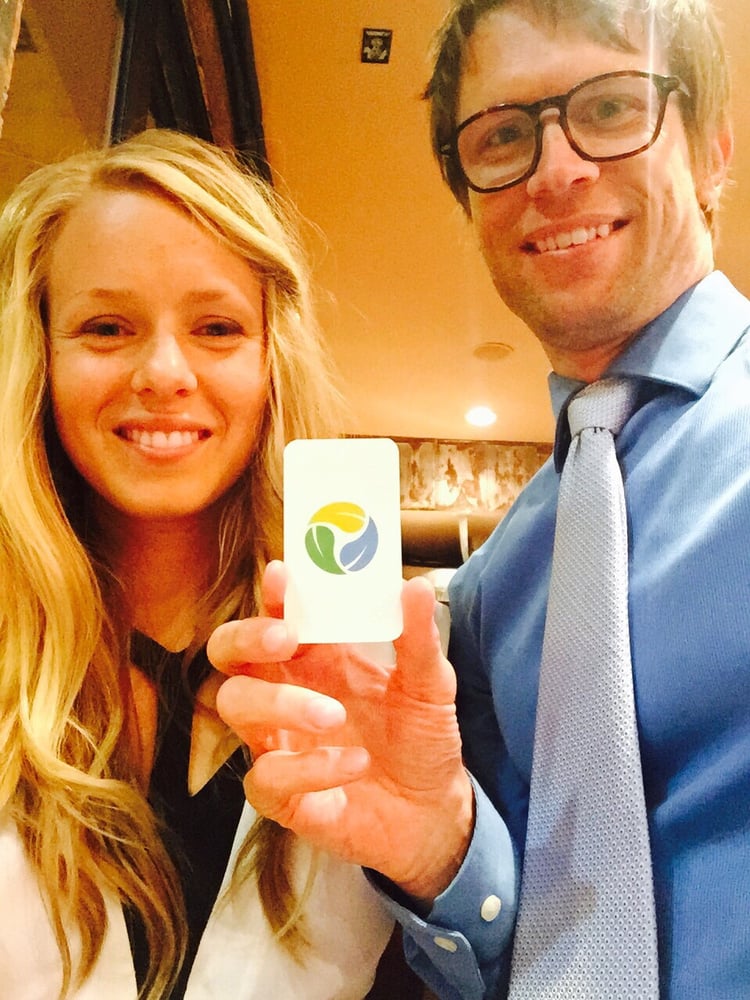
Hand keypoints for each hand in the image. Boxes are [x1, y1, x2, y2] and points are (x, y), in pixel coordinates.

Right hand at [208, 561, 473, 903]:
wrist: (433, 812)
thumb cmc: (420, 741)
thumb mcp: (430, 686)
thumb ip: (418, 639)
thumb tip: (417, 587)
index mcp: (318, 660)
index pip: (279, 616)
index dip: (274, 596)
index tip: (284, 576)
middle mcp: (288, 694)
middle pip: (229, 655)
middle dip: (246, 638)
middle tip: (286, 639)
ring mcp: (279, 743)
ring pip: (235, 706)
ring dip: (279, 703)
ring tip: (331, 713)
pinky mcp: (283, 796)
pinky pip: (267, 776)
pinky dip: (310, 767)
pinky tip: (354, 762)